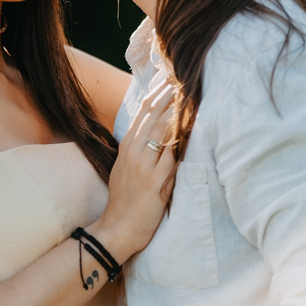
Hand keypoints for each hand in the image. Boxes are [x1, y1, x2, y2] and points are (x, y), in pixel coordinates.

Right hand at [93, 80, 175, 259]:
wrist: (116, 228)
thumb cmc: (125, 199)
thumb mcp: (128, 168)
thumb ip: (142, 149)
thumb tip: (161, 131)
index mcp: (127, 146)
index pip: (143, 111)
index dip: (157, 92)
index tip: (169, 78)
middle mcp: (133, 151)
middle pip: (151, 114)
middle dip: (167, 94)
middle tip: (180, 76)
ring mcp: (143, 166)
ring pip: (160, 130)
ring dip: (174, 110)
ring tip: (186, 92)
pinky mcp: (154, 182)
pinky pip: (170, 156)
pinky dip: (179, 140)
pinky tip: (189, 127)